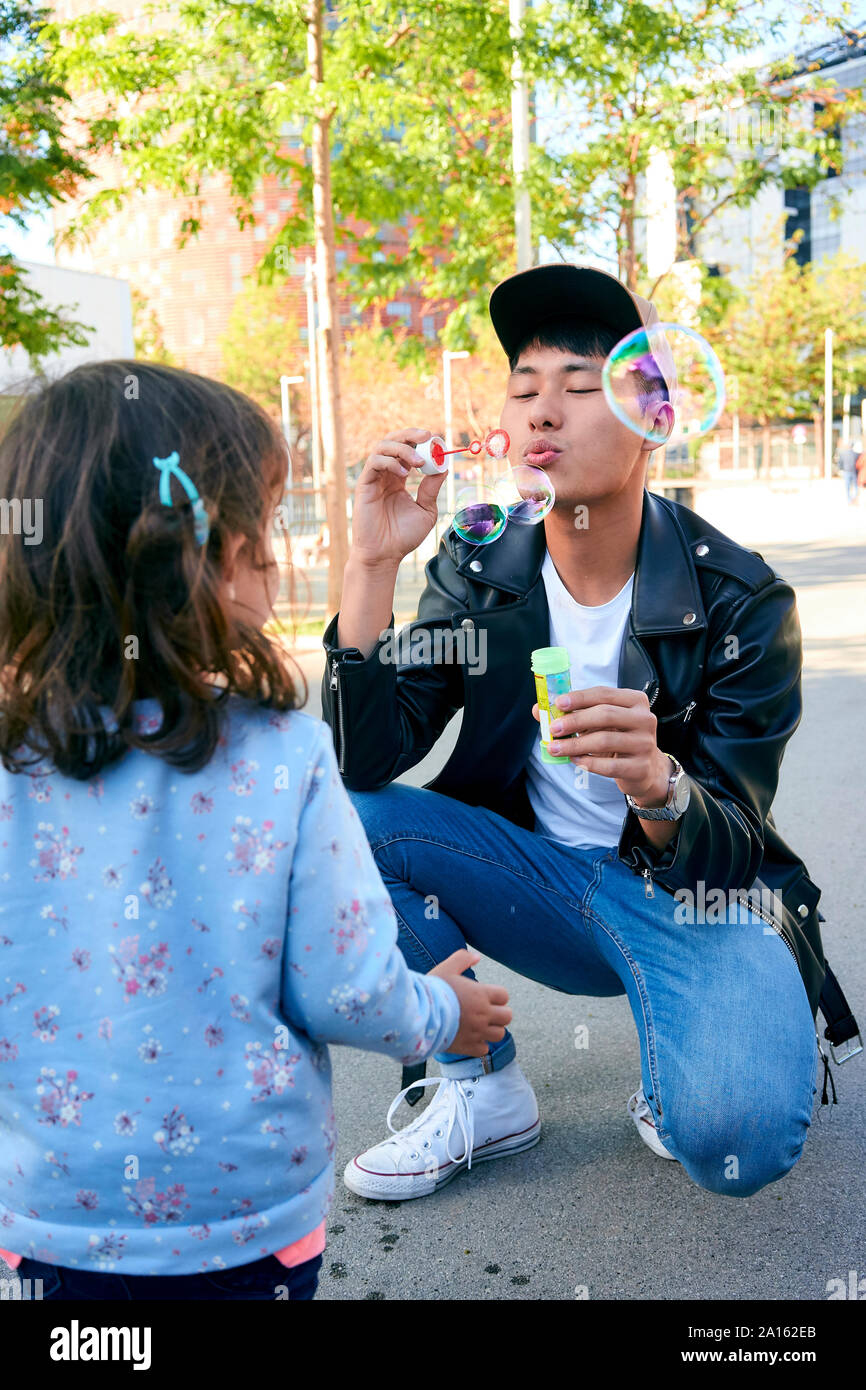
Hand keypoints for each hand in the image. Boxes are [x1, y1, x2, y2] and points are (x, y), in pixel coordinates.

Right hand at [349, 427, 448, 569]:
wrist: (385, 554)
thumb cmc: (403, 536)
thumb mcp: (426, 510)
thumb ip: (432, 489)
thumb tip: (443, 468)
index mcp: (399, 478)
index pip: (409, 450)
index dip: (422, 443)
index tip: (438, 442)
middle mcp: (386, 474)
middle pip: (394, 441)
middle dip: (411, 435)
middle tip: (428, 436)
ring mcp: (374, 478)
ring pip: (383, 447)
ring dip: (402, 448)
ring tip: (418, 461)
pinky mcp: (364, 485)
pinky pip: (374, 463)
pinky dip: (389, 461)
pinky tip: (403, 472)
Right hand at [429, 949, 511, 1057]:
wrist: (418, 1016)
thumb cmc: (432, 990)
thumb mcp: (446, 968)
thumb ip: (462, 959)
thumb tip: (477, 957)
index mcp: (480, 994)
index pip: (504, 996)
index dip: (497, 995)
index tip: (486, 996)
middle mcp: (483, 1014)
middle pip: (507, 1016)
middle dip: (499, 1013)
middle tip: (486, 1011)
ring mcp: (477, 1032)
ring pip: (499, 1034)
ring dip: (492, 1029)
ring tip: (480, 1025)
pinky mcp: (468, 1047)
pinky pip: (484, 1049)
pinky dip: (479, 1045)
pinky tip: (469, 1037)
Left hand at [531, 686, 671, 805]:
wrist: (644, 769)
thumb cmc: (618, 738)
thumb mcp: (599, 723)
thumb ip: (572, 714)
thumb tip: (538, 710)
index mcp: (635, 701)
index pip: (604, 694)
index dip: (579, 698)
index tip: (558, 704)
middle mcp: (644, 719)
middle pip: (605, 715)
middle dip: (575, 721)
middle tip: (553, 729)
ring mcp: (645, 744)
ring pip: (604, 741)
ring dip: (575, 745)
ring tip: (555, 748)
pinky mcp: (640, 767)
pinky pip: (609, 765)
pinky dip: (588, 763)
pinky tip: (575, 760)